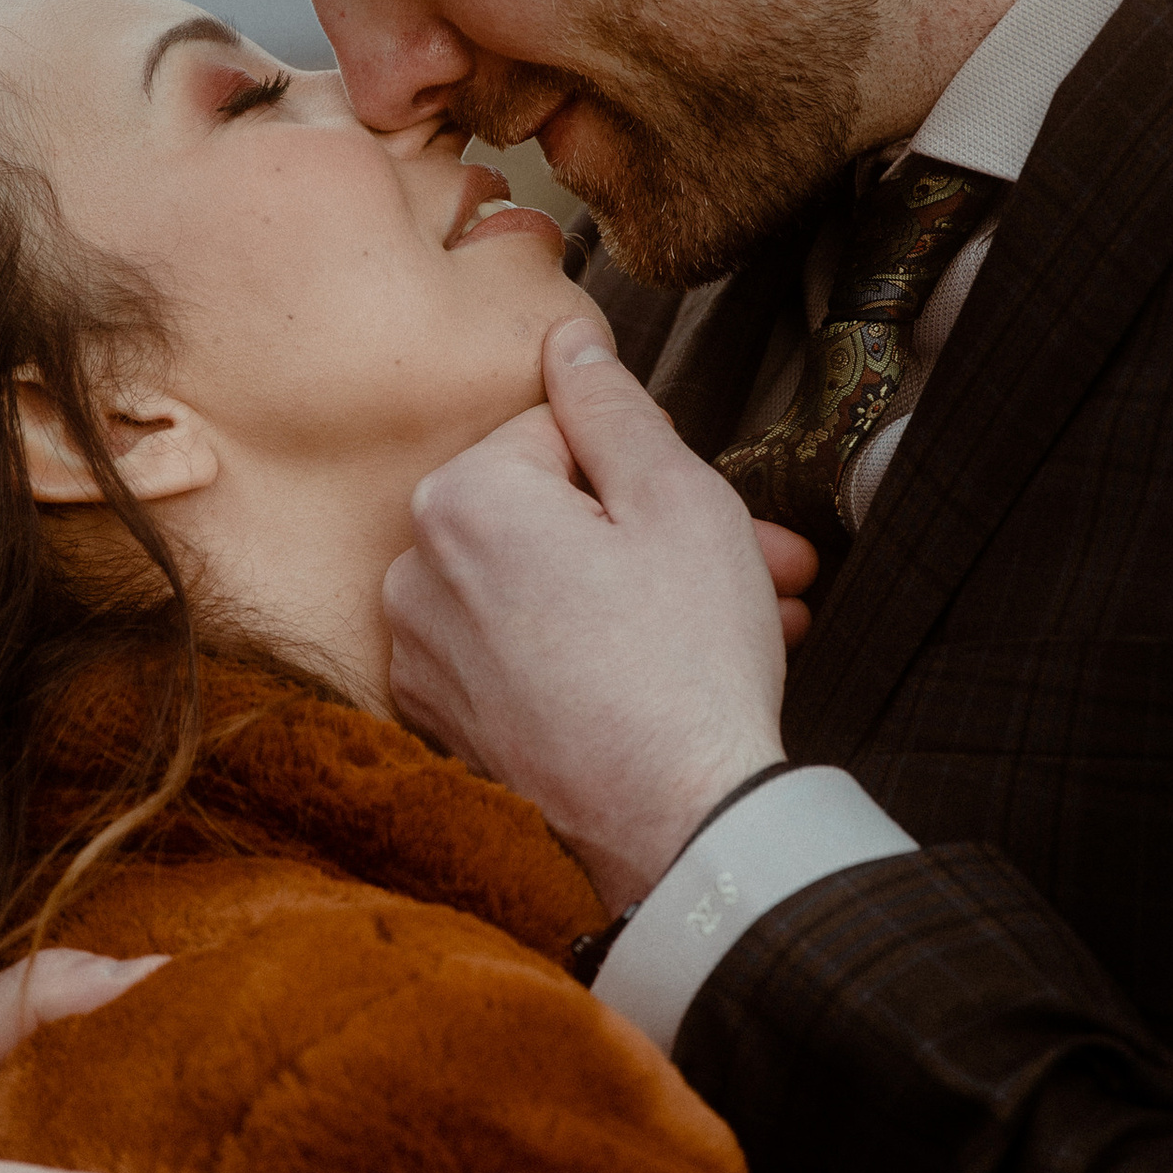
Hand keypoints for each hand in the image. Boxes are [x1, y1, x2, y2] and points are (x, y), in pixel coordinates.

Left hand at [387, 320, 807, 909]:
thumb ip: (611, 407)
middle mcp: (414, 574)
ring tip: (742, 626)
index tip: (715, 510)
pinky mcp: (446, 724)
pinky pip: (524, 656)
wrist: (679, 829)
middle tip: (758, 566)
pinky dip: (592, 656)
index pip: (558, 433)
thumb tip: (566, 343)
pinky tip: (674, 675)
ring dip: (640, 596)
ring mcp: (424, 658)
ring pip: (547, 588)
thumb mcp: (675, 498)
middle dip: (658, 534)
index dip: (648, 468)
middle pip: (552, 516)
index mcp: (461, 499)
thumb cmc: (686, 662)